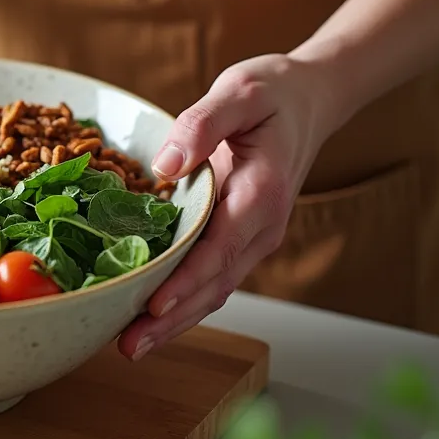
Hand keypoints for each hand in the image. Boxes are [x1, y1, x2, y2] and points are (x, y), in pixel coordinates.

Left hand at [116, 53, 343, 359]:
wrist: (310, 100)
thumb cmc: (273, 92)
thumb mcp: (239, 92)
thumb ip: (202, 124)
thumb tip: (166, 165)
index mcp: (262, 193)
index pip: (222, 248)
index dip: (188, 280)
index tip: (155, 304)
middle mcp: (262, 226)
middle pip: (215, 284)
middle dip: (172, 319)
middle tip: (128, 347)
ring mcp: (253, 238)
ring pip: (214, 290)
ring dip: (175, 321)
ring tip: (131, 347)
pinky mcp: (240, 238)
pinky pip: (211, 278)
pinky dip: (182, 302)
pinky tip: (148, 318)